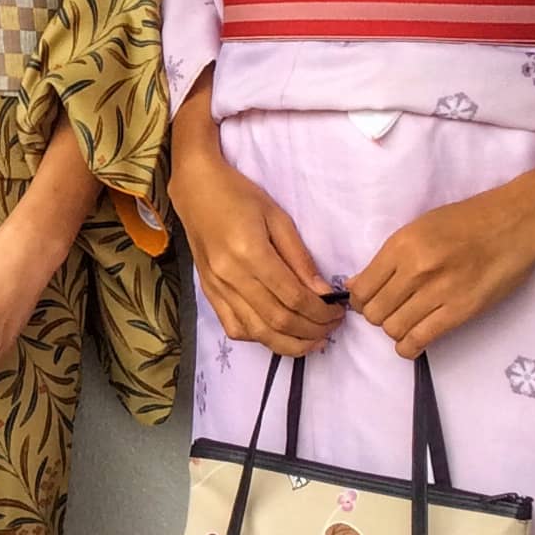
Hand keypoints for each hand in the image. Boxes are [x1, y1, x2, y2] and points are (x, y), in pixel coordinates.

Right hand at [172, 145, 339, 357]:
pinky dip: (260, 339)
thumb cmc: (240, 196)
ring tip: (313, 341)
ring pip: (257, 332)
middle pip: (277, 320)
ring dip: (290, 343)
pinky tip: (279, 335)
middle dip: (311, 330)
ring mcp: (216, 289)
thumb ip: (299, 257)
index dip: (320, 312)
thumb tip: (322, 292)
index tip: (338, 312)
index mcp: (250, 252)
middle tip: (331, 327)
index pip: (293, 297)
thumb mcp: (278, 217)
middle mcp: (231, 276)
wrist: (196, 191)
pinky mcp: (209, 294)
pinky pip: (234, 328)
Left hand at [349, 179, 534, 357]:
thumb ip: (389, 257)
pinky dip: (410, 346)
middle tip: (392, 310)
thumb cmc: (467, 220)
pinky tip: (414, 341)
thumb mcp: (420, 227)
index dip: (361, 300)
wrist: (515, 224)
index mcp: (401, 245)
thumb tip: (356, 285)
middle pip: (375, 313)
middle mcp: (415, 269)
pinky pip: (420, 339)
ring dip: (395, 330)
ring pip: (393, 328)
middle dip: (377, 316)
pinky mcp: (460, 311)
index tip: (371, 300)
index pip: (362, 289)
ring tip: (408, 321)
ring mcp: (438, 291)